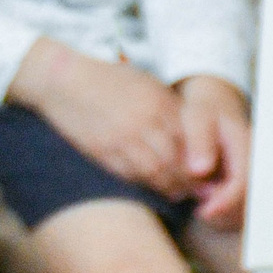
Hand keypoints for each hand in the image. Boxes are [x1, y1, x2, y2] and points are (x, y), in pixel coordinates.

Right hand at [8, 39, 190, 198]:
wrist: (65, 80)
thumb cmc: (107, 79)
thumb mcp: (145, 84)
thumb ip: (167, 106)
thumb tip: (188, 133)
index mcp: (159, 103)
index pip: (191, 139)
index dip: (202, 160)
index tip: (207, 171)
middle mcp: (144, 122)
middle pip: (176, 160)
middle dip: (189, 180)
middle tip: (197, 190)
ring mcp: (122, 138)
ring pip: (155, 172)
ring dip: (168, 187)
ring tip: (176, 193)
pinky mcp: (102, 151)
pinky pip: (128, 174)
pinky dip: (144, 184)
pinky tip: (151, 186)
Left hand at [176, 75, 250, 228]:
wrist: (214, 112)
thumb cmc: (202, 114)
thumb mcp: (197, 120)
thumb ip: (199, 142)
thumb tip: (199, 170)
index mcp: (247, 145)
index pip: (244, 181)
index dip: (226, 201)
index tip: (205, 212)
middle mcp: (257, 160)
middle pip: (249, 200)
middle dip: (223, 212)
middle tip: (199, 207)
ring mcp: (255, 173)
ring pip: (246, 208)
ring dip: (223, 215)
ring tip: (199, 202)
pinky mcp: (248, 183)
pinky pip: (241, 209)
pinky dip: (224, 213)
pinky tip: (206, 204)